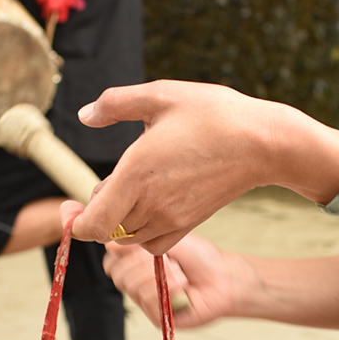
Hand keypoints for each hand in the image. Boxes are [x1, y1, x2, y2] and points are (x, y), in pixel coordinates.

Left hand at [69, 80, 338, 253]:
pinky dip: (143, 233)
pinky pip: (153, 244)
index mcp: (135, 174)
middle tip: (114, 179)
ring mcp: (172, 218)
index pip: (92, 224)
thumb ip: (115, 103)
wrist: (262, 143)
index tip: (76, 204)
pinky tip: (150, 206)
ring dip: (121, 221)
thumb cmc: (213, 114)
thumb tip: (85, 115)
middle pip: (107, 230)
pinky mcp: (189, 223)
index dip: (77, 221)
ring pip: (129, 238)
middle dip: (100, 210)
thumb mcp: (160, 95)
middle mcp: (150, 204)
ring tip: (134, 189)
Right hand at [102, 232, 257, 329]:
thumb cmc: (201, 258)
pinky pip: (147, 300)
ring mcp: (147, 301)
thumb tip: (110, 244)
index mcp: (137, 264)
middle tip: (164, 258)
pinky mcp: (158, 317)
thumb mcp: (168, 240)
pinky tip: (182, 285)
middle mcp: (139, 284)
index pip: (112, 261)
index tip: (135, 245)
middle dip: (140, 262)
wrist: (224, 277)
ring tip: (180, 273)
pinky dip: (166, 289)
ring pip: (131, 286)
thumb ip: (138, 241)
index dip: (119, 253)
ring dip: (157, 275)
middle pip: (117, 274)